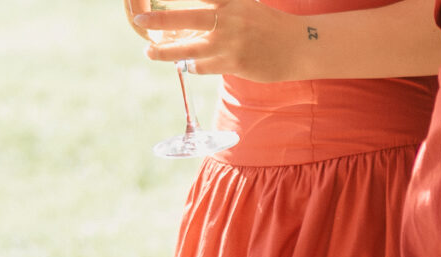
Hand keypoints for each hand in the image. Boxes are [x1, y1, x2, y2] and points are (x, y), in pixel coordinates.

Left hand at [128, 0, 305, 80]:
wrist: (301, 45)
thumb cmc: (271, 26)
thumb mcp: (245, 6)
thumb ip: (220, 8)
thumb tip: (192, 18)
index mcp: (230, 1)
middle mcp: (228, 19)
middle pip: (185, 17)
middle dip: (159, 19)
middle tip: (138, 20)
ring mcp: (231, 43)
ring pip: (189, 48)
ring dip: (166, 51)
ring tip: (149, 51)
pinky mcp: (236, 63)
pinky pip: (204, 66)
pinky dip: (192, 65)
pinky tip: (185, 64)